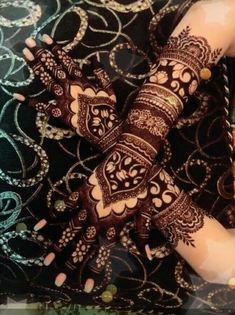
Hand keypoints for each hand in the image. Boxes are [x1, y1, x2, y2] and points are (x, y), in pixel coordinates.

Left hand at [14, 35, 121, 151]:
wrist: (104, 130)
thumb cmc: (107, 110)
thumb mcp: (109, 90)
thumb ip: (101, 74)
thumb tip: (94, 59)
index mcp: (82, 81)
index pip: (67, 62)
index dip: (56, 49)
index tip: (46, 38)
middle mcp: (70, 87)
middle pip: (54, 68)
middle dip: (41, 54)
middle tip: (29, 43)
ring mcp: (63, 100)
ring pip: (47, 81)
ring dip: (36, 67)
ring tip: (25, 55)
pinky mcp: (59, 113)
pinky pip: (43, 107)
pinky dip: (30, 102)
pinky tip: (17, 95)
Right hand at [34, 150, 156, 291]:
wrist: (130, 163)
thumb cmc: (140, 187)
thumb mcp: (144, 211)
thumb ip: (142, 233)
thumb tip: (148, 255)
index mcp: (113, 225)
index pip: (103, 252)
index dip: (94, 269)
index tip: (86, 285)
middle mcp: (98, 219)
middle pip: (82, 244)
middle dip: (70, 263)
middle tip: (58, 279)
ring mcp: (88, 206)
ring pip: (71, 229)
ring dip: (58, 244)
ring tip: (47, 258)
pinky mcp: (81, 192)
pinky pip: (65, 206)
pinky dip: (54, 215)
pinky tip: (43, 225)